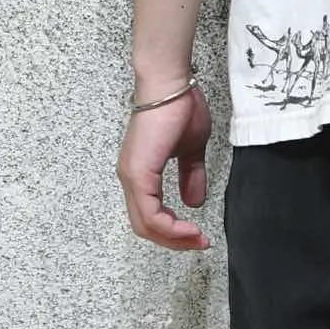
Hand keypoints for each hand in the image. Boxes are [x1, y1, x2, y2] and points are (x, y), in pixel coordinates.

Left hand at [115, 85, 213, 250]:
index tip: (198, 234)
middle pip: (145, 226)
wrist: (171, 85)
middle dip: (174, 240)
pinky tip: (188, 227)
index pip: (150, 215)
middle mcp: (131, 177)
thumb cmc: (179, 107)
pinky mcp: (138, 173)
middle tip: (198, 243)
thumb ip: (191, 176)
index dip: (174, 231)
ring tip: (196, 238)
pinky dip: (169, 226)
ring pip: (146, 224)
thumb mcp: (191, 149)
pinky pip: (150, 212)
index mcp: (140, 172)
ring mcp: (132, 176)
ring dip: (173, 237)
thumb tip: (194, 201)